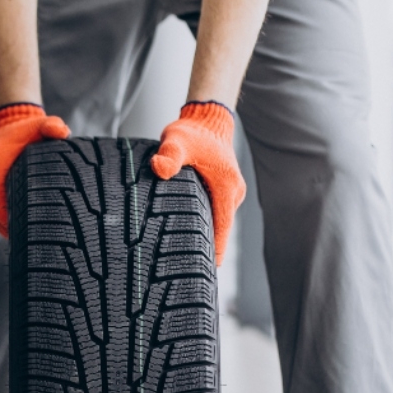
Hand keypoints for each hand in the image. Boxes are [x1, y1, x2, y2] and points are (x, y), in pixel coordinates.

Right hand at [0, 103, 69, 236]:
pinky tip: (11, 229)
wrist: (7, 123)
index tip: (18, 229)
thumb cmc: (27, 130)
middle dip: (4, 226)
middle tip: (23, 241)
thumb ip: (52, 126)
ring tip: (19, 239)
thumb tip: (62, 132)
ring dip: (0, 226)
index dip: (4, 215)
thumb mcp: (41, 125)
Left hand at [151, 101, 245, 264]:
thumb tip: (160, 168)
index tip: (202, 272)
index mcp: (227, 187)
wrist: (206, 120)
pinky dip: (202, 223)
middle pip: (219, 230)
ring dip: (202, 236)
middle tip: (184, 272)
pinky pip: (213, 213)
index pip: (221, 229)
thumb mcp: (176, 141)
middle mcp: (233, 193)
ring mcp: (229, 193)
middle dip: (204, 249)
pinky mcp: (221, 191)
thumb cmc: (192, 132)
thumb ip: (169, 155)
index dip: (213, 252)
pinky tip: (184, 234)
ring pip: (216, 222)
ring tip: (181, 258)